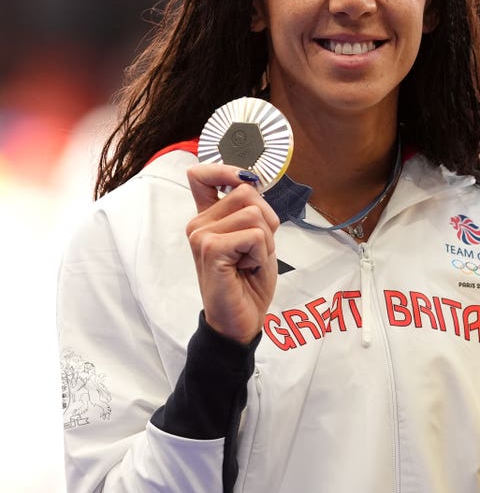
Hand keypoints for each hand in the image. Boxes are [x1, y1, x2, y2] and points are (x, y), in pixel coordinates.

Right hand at [186, 164, 279, 344]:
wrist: (240, 321)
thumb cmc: (248, 282)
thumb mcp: (256, 239)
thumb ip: (250, 210)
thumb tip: (251, 181)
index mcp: (207, 218)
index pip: (201, 176)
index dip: (227, 171)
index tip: (245, 182)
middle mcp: (199, 223)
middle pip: (247, 193)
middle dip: (266, 222)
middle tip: (254, 251)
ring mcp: (201, 235)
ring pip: (254, 213)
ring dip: (265, 241)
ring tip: (249, 262)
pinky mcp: (210, 249)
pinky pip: (254, 235)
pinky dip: (260, 253)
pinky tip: (245, 269)